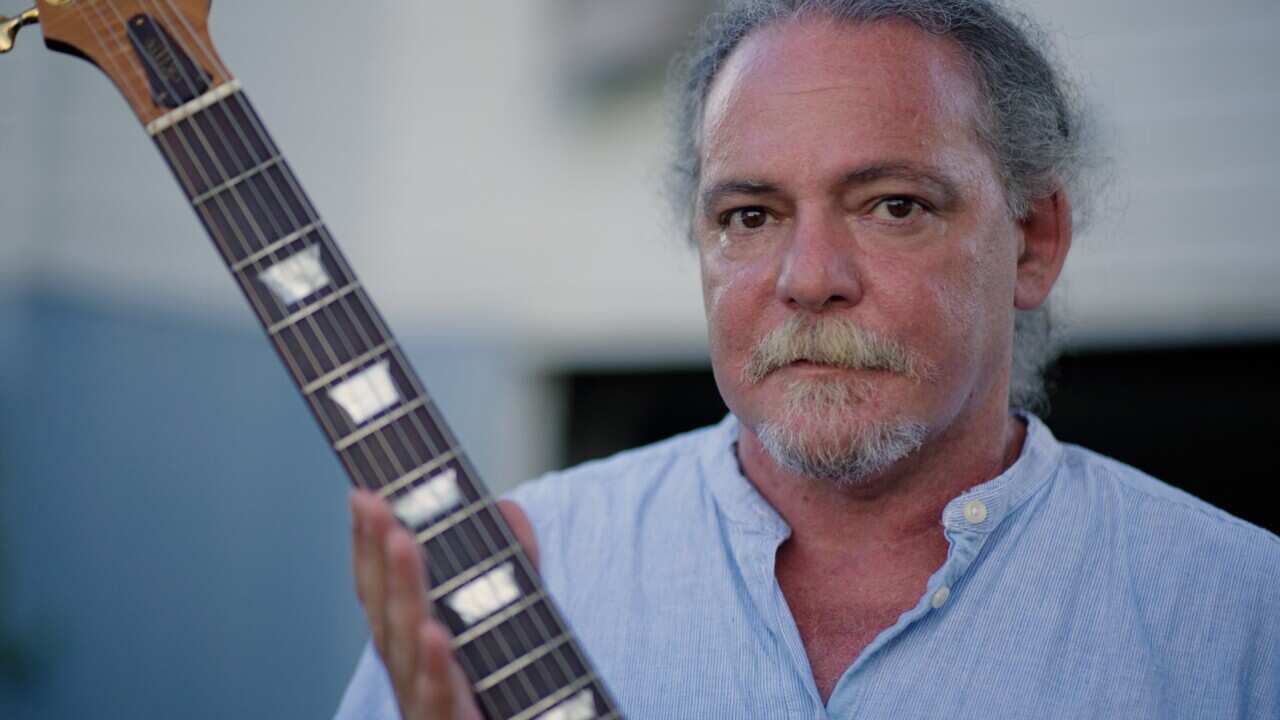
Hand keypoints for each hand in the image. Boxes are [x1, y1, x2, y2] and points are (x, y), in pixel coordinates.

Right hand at [349, 490, 537, 719]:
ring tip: (402, 542)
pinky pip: (437, 703)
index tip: (363, 492)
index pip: (381, 590)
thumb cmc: (511, 697)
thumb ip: (511, 572)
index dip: (368, 543)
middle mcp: (410, 677)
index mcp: (414, 648)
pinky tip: (435, 633)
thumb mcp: (516, 625)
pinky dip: (434, 668)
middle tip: (377, 502)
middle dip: (379, 553)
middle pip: (385, 611)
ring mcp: (427, 708)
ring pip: (403, 649)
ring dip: (402, 592)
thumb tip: (506, 507)